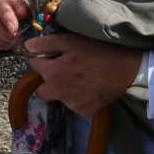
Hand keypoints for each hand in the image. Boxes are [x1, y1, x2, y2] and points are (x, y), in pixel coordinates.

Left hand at [25, 32, 141, 118]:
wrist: (126, 70)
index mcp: (52, 74)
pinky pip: (74, 105)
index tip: (52, 56)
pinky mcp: (85, 112)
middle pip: (41, 90)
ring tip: (80, 77)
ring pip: (59, 97)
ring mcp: (72, 105)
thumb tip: (27, 46)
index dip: (40, 59)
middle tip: (62, 71)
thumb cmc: (98, 51)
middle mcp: (58, 93)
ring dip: (63, 89)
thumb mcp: (71, 41)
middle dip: (47, 81)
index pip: (33, 66)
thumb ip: (46, 44)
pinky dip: (78, 98)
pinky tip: (89, 88)